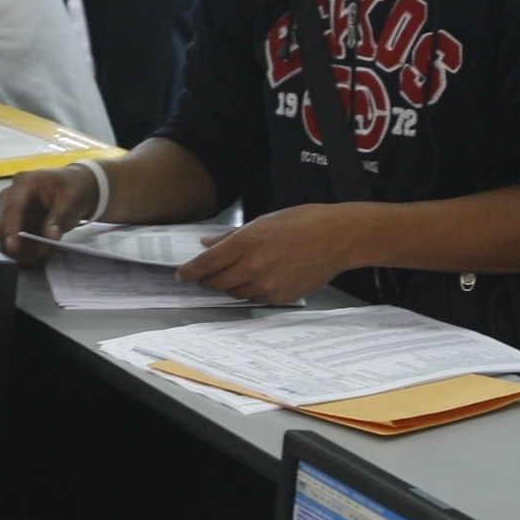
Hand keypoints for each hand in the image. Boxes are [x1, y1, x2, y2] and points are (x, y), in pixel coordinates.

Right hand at [0, 163, 103, 261]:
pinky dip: (25, 251)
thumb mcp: (72, 202)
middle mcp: (12, 195)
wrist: (80, 186)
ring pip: (5, 237)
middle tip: (42, 253)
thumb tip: (50, 237)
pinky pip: (13, 242)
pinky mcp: (15, 222)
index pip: (13, 208)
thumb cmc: (74, 188)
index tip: (15, 248)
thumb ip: (59, 219)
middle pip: (1, 225)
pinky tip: (42, 252)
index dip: (12, 229)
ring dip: (23, 250)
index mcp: (25, 183)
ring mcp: (11, 209)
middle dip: (17, 244)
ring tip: (46, 252)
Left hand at [176, 204, 365, 304]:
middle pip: (217, 283)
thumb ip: (232, 237)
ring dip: (228, 286)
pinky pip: (255, 298)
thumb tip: (207, 243)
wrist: (338, 238)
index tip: (182, 274)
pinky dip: (249, 291)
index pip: (206, 264)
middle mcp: (254, 266)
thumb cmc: (303, 222)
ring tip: (231, 275)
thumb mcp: (263, 221)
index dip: (190, 272)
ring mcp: (268, 284)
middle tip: (203, 277)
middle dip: (206, 281)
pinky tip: (256, 279)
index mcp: (247, 242)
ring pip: (235, 293)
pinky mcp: (281, 297)